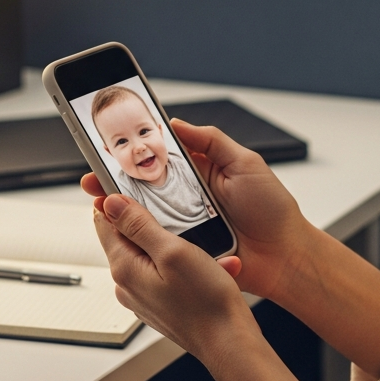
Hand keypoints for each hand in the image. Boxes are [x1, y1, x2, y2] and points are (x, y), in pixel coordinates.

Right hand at [80, 120, 316, 302]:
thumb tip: (178, 123)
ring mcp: (186, 223)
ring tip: (100, 201)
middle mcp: (190, 196)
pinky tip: (123, 229)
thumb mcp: (246, 164)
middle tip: (94, 178)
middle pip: (145, 186)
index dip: (136, 152)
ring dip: (122, 209)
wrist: (285, 257)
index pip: (162, 157)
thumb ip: (212, 141)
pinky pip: (159, 241)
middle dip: (117, 181)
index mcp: (201, 171)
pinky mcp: (186, 248)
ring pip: (146, 214)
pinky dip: (141, 236)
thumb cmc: (273, 210)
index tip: (110, 147)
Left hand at [92, 194, 257, 359]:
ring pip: (151, 253)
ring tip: (203, 247)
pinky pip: (165, 272)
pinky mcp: (160, 303)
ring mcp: (143, 297)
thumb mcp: (173, 251)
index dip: (116, 198)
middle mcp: (127, 285)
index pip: (104, 221)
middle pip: (128, 236)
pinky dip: (184, 264)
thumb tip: (110, 202)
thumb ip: (138, 225)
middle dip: (153, 220)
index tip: (134, 184)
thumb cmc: (206, 301)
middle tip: (180, 213)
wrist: (229, 342)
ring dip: (174, 243)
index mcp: (124, 269)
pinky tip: (209, 266)